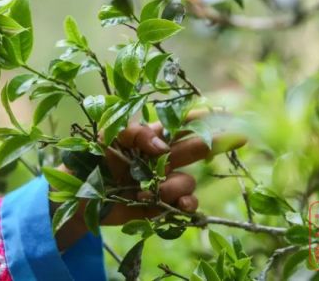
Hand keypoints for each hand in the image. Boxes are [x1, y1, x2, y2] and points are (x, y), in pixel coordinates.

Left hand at [55, 110, 245, 248]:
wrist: (78, 198)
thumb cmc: (90, 160)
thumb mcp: (107, 137)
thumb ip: (135, 133)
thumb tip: (163, 145)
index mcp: (150, 138)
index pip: (179, 124)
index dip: (200, 118)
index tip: (220, 112)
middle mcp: (162, 159)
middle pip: (196, 148)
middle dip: (215, 143)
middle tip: (239, 137)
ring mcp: (163, 182)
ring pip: (188, 181)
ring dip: (177, 186)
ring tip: (153, 191)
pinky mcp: (161, 206)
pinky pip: (185, 205)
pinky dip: (186, 205)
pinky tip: (179, 205)